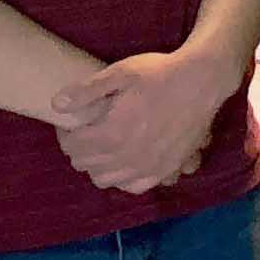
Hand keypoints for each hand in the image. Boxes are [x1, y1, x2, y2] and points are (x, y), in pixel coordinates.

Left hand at [49, 47, 226, 195]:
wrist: (203, 81)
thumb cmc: (160, 73)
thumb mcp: (121, 73)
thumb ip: (87, 90)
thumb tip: (56, 104)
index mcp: (111, 133)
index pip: (71, 147)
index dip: (67, 133)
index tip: (75, 121)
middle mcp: (127, 156)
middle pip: (84, 165)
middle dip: (80, 148)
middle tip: (89, 130)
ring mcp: (148, 167)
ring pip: (105, 180)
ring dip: (99, 164)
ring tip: (106, 145)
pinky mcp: (166, 170)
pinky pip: (133, 186)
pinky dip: (124, 177)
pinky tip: (127, 160)